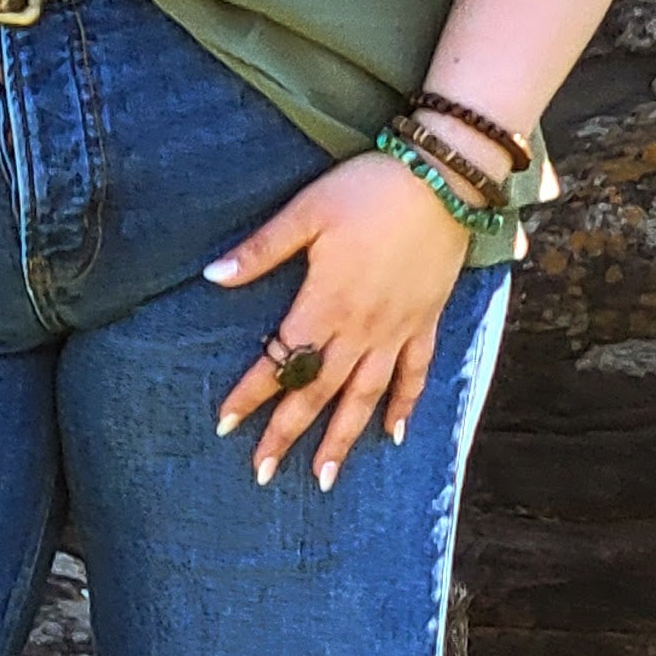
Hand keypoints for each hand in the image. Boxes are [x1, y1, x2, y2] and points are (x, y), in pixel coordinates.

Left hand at [205, 152, 478, 488]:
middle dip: (288, 434)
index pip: (281, 360)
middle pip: (319, 392)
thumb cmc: (368, 189)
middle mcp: (362, 328)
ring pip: (366, 397)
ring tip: (324, 477)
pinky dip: (405, 406)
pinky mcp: (427, 320)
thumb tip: (211, 276)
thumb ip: (262, 250)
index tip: (224, 424)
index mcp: (327, 303)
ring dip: (343, 439)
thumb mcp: (307, 211)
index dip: (250, 393)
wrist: (443, 179)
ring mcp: (398, 329)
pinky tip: (395, 434)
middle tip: (263, 473)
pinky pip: (416, 374)